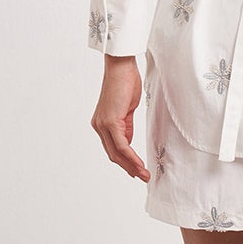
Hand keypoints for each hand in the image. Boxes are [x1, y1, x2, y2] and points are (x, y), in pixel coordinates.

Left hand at [91, 55, 150, 179]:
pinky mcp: (110, 121)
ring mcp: (103, 124)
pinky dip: (131, 156)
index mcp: (102, 124)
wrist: (121, 67)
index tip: (136, 170)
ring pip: (116, 153)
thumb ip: (126, 127)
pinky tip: (139, 164)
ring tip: (144, 175)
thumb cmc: (125, 82)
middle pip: (113, 154)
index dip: (124, 162)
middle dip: (128, 168)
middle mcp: (99, 126)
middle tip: (142, 176)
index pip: (112, 149)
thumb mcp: (127, 109)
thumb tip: (128, 142)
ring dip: (131, 166)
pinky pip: (121, 145)